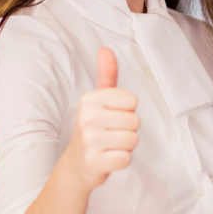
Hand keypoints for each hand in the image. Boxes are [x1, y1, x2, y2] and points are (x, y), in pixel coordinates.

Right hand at [60, 48, 139, 189]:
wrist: (77, 164)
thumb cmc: (93, 129)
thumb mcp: (97, 100)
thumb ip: (106, 75)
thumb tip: (106, 50)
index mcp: (90, 100)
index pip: (132, 101)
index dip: (127, 111)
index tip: (112, 116)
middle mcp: (87, 118)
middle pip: (135, 121)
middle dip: (127, 130)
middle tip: (111, 133)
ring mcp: (89, 140)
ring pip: (132, 140)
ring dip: (125, 146)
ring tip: (110, 145)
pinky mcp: (94, 161)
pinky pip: (126, 158)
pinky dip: (121, 160)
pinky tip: (108, 158)